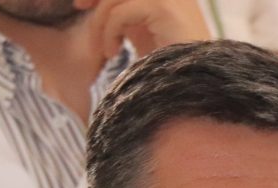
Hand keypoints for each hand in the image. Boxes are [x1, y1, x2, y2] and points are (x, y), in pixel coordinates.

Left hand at [76, 0, 210, 61]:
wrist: (197, 89)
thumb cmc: (170, 70)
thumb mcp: (143, 35)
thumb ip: (125, 17)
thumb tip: (94, 5)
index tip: (83, 3)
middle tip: (80, 6)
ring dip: (100, 23)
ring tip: (104, 51)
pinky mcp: (163, 7)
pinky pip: (120, 12)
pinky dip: (109, 33)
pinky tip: (113, 53)